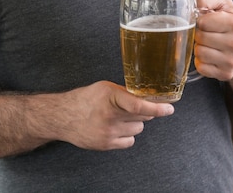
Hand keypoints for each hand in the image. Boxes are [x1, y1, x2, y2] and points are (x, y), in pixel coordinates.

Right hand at [56, 81, 173, 150]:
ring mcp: (108, 132)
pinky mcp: (106, 145)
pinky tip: (115, 128)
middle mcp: (109, 115)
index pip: (137, 105)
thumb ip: (124, 93)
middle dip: (142, 111)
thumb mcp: (105, 88)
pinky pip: (129, 141)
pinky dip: (127, 135)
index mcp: (110, 96)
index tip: (169, 109)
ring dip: (133, 123)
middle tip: (131, 107)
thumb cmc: (85, 99)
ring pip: (137, 129)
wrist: (64, 117)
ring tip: (118, 117)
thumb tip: (146, 97)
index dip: (156, 108)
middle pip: (142, 117)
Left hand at [194, 0, 232, 80]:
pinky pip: (201, 67)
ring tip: (209, 44)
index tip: (208, 21)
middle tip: (208, 33)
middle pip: (199, 38)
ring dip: (200, 47)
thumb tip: (191, 5)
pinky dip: (201, 61)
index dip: (201, 20)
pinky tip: (211, 55)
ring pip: (199, 53)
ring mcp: (232, 61)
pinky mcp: (226, 74)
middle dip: (199, 34)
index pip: (202, 22)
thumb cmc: (229, 21)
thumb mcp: (222, 3)